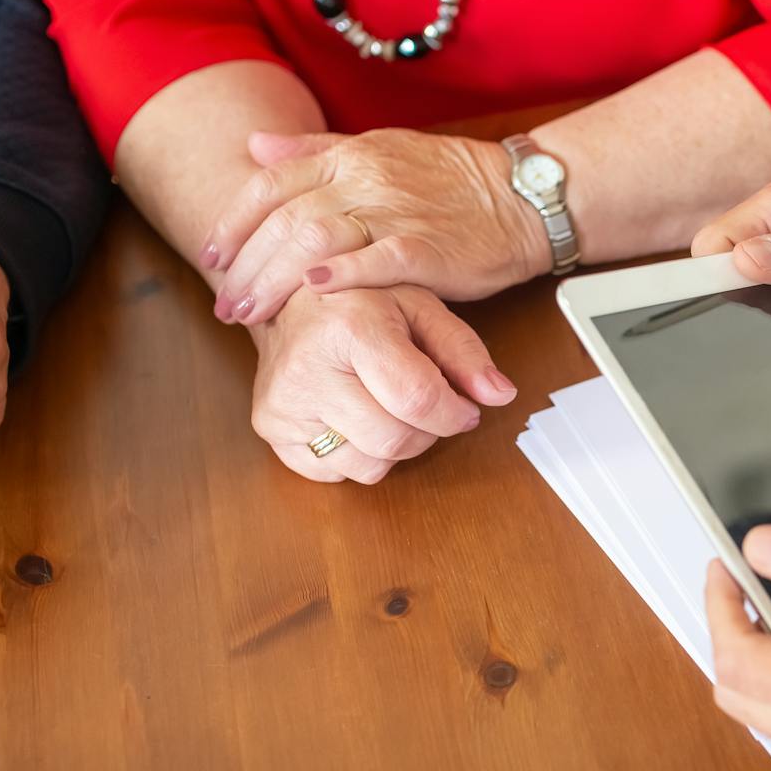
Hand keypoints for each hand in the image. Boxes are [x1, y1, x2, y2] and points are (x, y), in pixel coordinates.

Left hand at [203, 129, 549, 326]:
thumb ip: (316, 151)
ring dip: (276, 279)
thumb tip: (257, 148)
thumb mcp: (379, 150)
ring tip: (252, 314)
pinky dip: (342, 275)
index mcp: (348, 156)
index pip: (270, 184)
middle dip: (246, 265)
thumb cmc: (451, 182)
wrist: (519, 197)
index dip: (234, 221)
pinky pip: (377, 260)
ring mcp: (395, 211)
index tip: (211, 256)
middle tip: (226, 304)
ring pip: (317, 239)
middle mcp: (364, 178)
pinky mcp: (427, 247)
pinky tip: (314, 294)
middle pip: (285, 219)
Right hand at [245, 282, 516, 483]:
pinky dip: (359, 454)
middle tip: (427, 409)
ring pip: (368, 465)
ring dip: (395, 447)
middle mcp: (307, 369)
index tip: (464, 409)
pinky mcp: (270, 428)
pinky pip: (335, 472)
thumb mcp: (420, 307)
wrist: (289, 298)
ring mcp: (282, 403)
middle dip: (427, 432)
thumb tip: (500, 394)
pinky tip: (356, 417)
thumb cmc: (361, 301)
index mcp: (350, 328)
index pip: (417, 398)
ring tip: (389, 408)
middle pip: (394, 439)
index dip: (453, 413)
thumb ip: (464, 351)